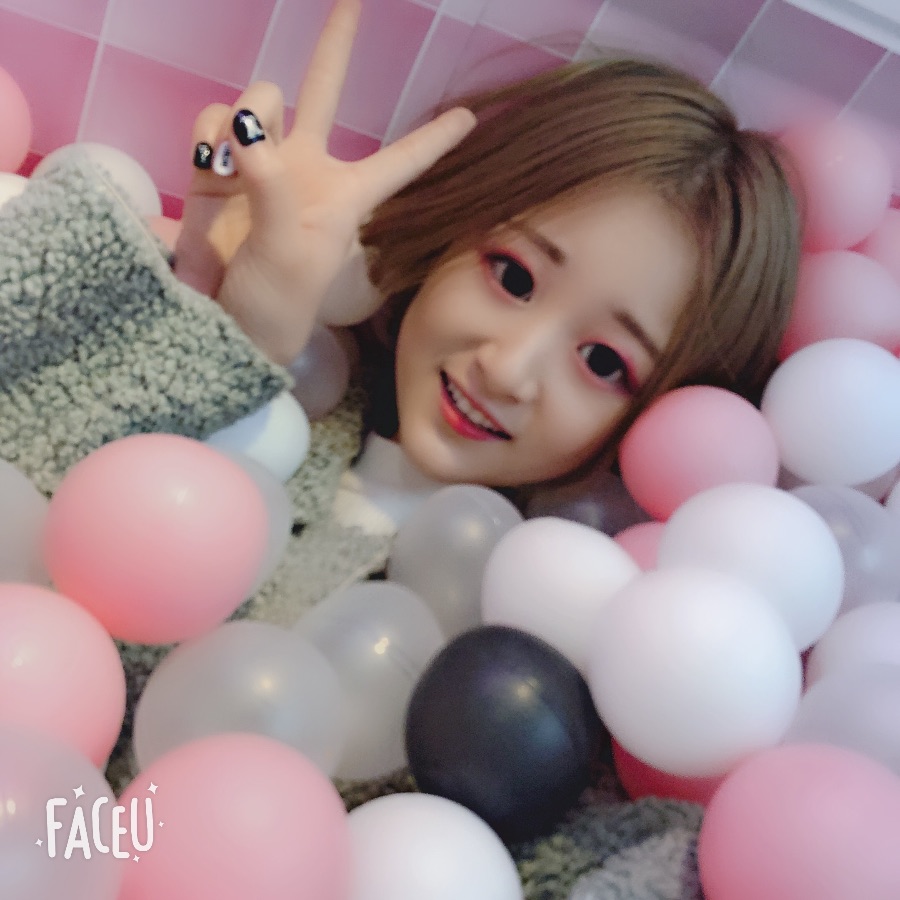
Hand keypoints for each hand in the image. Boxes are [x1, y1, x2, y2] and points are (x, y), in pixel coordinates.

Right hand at [174, 0, 475, 365]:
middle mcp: (306, 168)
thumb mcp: (288, 254)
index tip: (471, 116)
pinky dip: (209, 132)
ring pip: (258, 99)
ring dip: (243, 114)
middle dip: (334, 43)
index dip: (432, 139)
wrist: (221, 322)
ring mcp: (260, 161)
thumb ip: (273, 187)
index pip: (400, 161)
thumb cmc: (275, 303)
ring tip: (229, 162)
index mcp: (345, 196)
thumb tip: (249, 128)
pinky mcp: (218, 165)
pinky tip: (209, 162)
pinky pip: (215, 121)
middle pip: (323, 89)